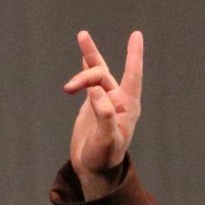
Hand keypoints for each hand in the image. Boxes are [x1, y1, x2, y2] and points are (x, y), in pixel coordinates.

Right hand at [63, 29, 143, 199]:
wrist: (93, 168)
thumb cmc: (103, 157)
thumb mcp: (106, 139)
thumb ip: (104, 114)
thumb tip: (96, 89)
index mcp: (127, 107)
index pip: (133, 75)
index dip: (134, 55)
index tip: (136, 35)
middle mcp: (118, 100)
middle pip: (102, 75)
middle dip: (85, 77)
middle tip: (68, 89)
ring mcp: (105, 100)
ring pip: (97, 72)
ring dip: (89, 55)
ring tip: (82, 35)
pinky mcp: (93, 103)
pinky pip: (91, 80)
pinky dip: (87, 65)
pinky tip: (85, 53)